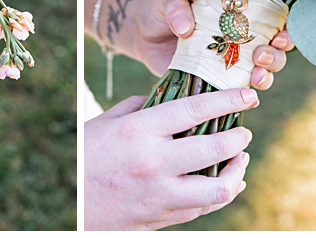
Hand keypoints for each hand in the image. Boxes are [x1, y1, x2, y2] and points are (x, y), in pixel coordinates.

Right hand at [85, 87, 254, 229]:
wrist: (67, 205)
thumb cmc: (85, 156)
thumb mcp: (106, 122)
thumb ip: (140, 106)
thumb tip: (170, 95)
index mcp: (140, 130)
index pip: (196, 110)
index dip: (229, 100)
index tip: (248, 95)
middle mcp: (154, 163)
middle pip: (215, 148)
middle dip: (239, 137)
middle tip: (244, 131)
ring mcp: (159, 195)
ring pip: (217, 189)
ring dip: (237, 172)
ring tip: (240, 158)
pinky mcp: (161, 219)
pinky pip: (202, 209)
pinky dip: (221, 195)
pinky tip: (227, 182)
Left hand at [129, 0, 292, 88]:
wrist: (140, 33)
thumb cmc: (159, 10)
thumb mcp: (167, 2)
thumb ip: (177, 9)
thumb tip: (186, 28)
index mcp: (237, 14)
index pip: (272, 22)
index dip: (283, 30)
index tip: (278, 36)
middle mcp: (239, 40)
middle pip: (272, 52)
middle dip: (274, 57)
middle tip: (260, 56)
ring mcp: (228, 64)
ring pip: (261, 74)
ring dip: (266, 77)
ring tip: (255, 77)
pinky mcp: (214, 83)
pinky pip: (235, 93)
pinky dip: (243, 97)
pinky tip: (241, 98)